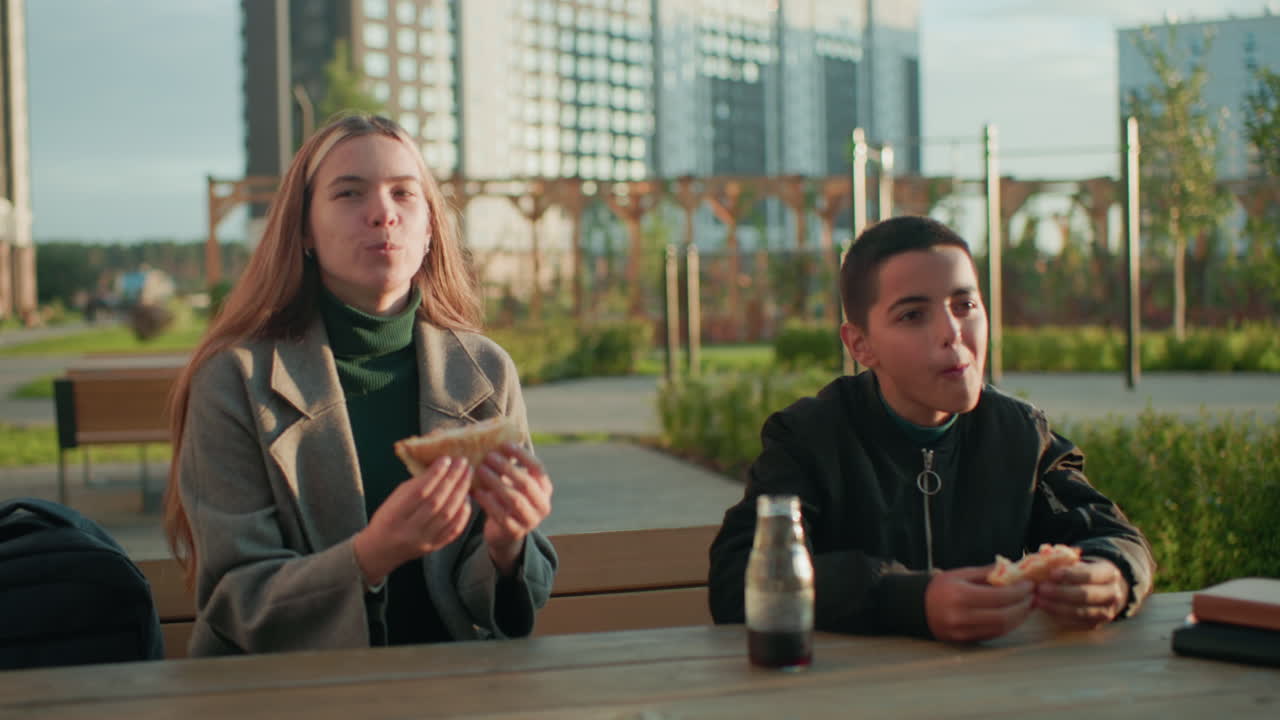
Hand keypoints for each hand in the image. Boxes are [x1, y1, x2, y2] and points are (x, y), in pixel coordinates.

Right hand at [354, 456, 472, 586]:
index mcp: (394, 515)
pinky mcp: (434, 547)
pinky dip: (463, 513)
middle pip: (436, 502)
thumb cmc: (387, 518)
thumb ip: (415, 485)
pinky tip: (467, 497)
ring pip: (447, 515)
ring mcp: (423, 541)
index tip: (446, 459)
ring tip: (466, 476)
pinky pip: (453, 530)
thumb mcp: (394, 499)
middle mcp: (409, 530)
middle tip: (462, 463)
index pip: (419, 492)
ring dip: (460, 493)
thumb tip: (439, 468)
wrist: (381, 550)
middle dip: (452, 480)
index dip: (434, 474)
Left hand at [473, 443, 552, 575]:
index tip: (505, 444)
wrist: (505, 534)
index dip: (522, 455)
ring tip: (480, 470)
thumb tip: (494, 438)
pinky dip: (488, 502)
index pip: (538, 468)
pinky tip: (476, 492)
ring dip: (496, 483)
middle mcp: (542, 505)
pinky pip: (501, 515)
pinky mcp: (515, 532)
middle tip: (489, 457)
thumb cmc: (507, 499)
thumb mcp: (513, 483)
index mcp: (545, 489)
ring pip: (514, 499)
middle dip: (507, 468)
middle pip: (526, 483)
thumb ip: (510, 466)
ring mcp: (530, 521)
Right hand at [925, 566, 1034, 642]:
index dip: (1018, 592)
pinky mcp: (965, 641)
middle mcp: (961, 616)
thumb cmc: (939, 587)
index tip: (1029, 585)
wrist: (916, 608)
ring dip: (1018, 618)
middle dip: (1023, 607)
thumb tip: (1013, 570)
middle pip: (1002, 616)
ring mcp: (963, 631)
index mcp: (960, 595)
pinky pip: (993, 634)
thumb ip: (986, 573)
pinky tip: (1014, 616)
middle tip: (1033, 597)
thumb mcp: (960, 574)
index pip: (998, 597)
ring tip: (1027, 606)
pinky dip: (1008, 625)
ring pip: (1000, 628)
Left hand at [1035, 558, 1128, 629]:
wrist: (1100, 590)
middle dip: (1061, 592)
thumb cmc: (1082, 572)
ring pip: (1081, 612)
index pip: (1090, 574)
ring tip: (1038, 600)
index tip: (1051, 573)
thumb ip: (1060, 555)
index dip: (1070, 575)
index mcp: (1109, 573)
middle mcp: (1113, 594)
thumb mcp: (1077, 560)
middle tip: (1040, 588)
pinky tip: (1046, 610)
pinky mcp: (1097, 625)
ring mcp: (1107, 612)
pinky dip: (1060, 617)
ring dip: (1057, 607)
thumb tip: (1045, 550)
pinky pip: (1078, 624)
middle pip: (1085, 595)